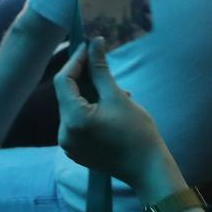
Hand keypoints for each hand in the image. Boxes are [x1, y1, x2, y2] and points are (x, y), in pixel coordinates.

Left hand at [54, 39, 183, 201]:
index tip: (89, 47)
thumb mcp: (118, 97)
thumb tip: (94, 42)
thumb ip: (100, 69)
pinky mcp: (75, 151)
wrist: (147, 169)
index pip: (63, 81)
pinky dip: (89, 111)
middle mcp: (64, 134)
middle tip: (106, 69)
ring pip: (73, 108)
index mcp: (73, 119)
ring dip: (89, 95)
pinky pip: (77, 123)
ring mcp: (68, 145)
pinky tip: (110, 109)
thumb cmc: (137, 133)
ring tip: (116, 93)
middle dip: (85, 79)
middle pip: (67, 95)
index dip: (76, 61)